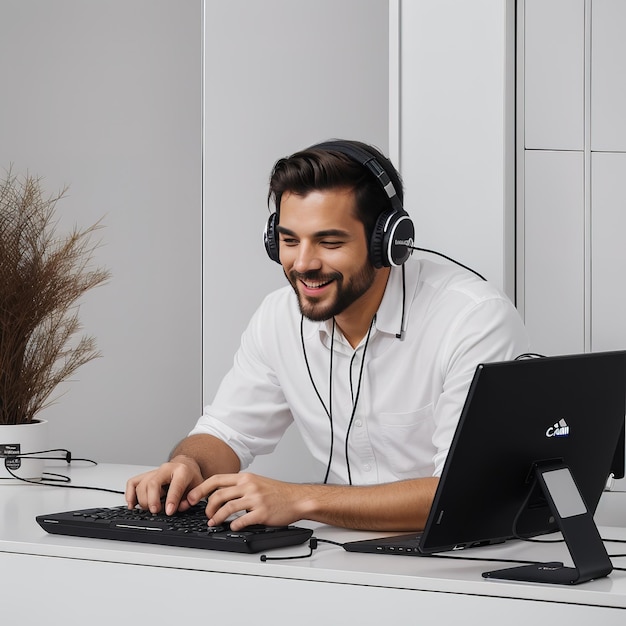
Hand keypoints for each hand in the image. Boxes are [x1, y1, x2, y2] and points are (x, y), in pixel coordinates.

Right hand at [125, 455, 204, 514]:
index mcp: (182, 471)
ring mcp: (154, 471)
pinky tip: (133, 505)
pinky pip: (132, 483)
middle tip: (156, 512)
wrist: (186, 466)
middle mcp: (166, 469)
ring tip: (152, 509)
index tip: (169, 512)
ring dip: (143, 501)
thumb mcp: (199, 486)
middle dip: (152, 500)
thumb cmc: (191, 477)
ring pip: (141, 485)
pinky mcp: (145, 475)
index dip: (171, 500)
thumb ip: (192, 497)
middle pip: (152, 483)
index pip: (175, 485)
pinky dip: (130, 495)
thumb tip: (180, 507)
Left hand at [187, 472, 305, 530]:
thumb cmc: (277, 492)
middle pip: (218, 495)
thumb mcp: (256, 482)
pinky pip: (241, 521)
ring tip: (213, 523)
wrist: (296, 499)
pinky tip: (232, 527)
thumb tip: (219, 493)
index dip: (200, 489)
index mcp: (245, 477)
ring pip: (227, 508)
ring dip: (216, 518)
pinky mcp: (261, 513)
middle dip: (207, 507)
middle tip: (206, 515)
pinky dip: (233, 525)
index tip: (191, 498)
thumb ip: (239, 486)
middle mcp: (249, 486)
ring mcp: (255, 499)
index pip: (216, 479)